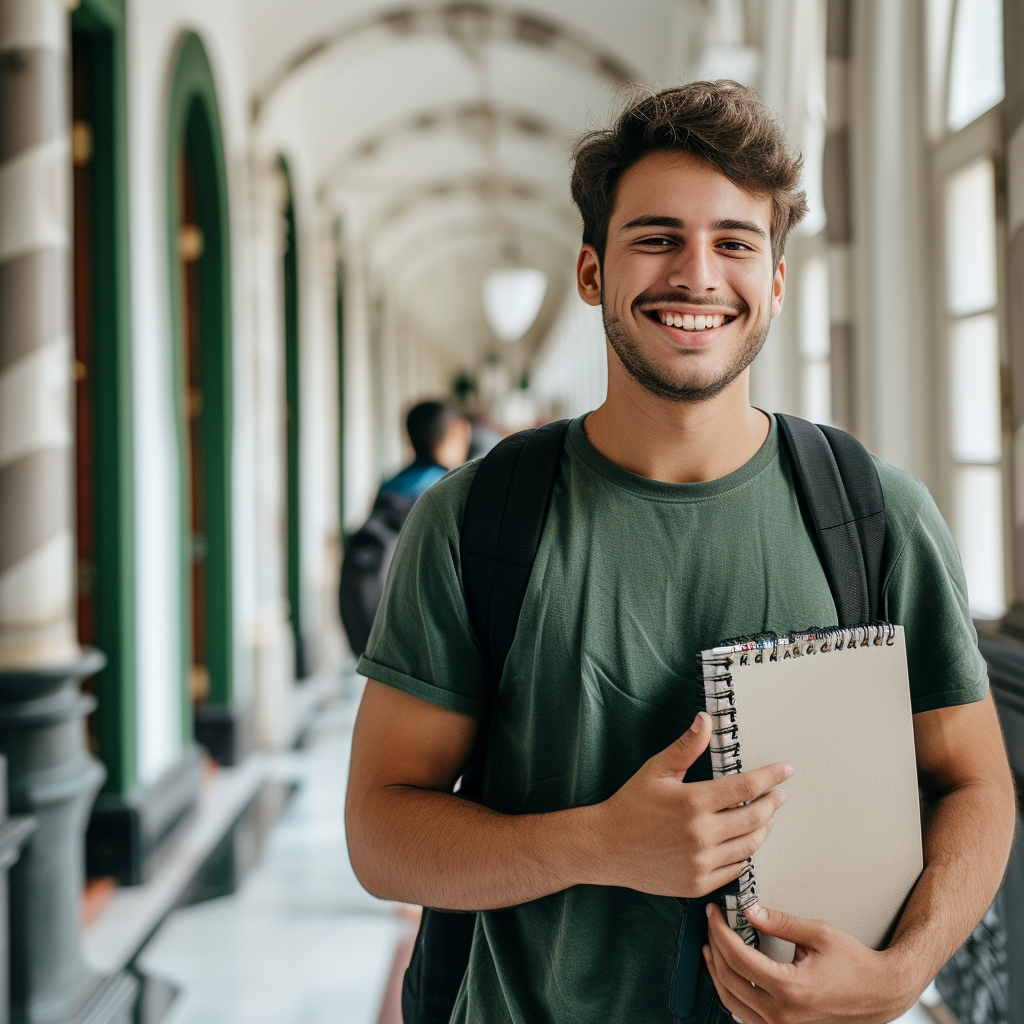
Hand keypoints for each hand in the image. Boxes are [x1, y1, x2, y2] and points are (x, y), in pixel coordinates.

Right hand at [592, 713, 792, 897]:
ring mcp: (701, 862)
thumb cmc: (630, 805)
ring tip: (766, 817)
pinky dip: (745, 855)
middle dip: (772, 804)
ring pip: (749, 846)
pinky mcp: (697, 884)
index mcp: (693, 802)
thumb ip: (687, 747)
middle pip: (754, 818)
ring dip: (763, 829)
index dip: (769, 777)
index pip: (745, 788)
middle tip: (778, 796)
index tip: (785, 770)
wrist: (605, 847)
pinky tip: (744, 843)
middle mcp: (701, 835)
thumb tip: (706, 720)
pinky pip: (735, 870)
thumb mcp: (657, 770)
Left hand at [704, 902, 918, 1023]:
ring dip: (717, 971)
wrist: (882, 994)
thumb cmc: (856, 965)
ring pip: (731, 1001)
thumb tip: (749, 911)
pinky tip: (729, 973)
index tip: (713, 912)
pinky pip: (745, 1015)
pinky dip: (731, 992)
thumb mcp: (819, 933)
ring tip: (712, 946)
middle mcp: (783, 1015)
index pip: (738, 957)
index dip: (719, 930)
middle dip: (714, 945)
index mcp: (791, 989)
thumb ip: (780, 922)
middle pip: (729, 978)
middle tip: (711, 923)